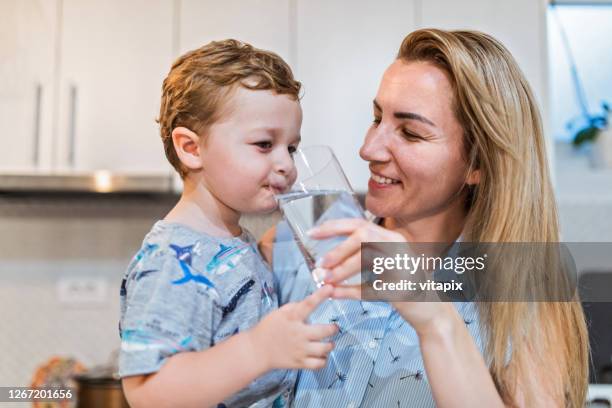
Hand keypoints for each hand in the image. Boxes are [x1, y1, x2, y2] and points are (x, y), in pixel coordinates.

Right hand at [248, 285, 337, 370]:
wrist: (256, 350)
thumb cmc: (268, 328)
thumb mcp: (279, 312)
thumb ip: (295, 307)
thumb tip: (311, 302)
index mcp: (292, 318)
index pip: (308, 304)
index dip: (320, 295)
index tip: (330, 287)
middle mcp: (298, 333)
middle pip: (325, 331)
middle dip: (333, 328)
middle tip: (334, 327)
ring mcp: (300, 350)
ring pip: (325, 348)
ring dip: (330, 344)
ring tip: (329, 342)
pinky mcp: (300, 363)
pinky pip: (319, 364)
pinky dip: (323, 360)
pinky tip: (321, 355)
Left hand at [309, 219, 454, 335]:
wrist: (431, 313)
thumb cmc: (402, 292)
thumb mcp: (374, 278)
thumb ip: (353, 271)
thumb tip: (323, 273)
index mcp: (390, 238)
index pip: (359, 224)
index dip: (334, 226)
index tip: (313, 233)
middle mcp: (398, 243)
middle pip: (363, 233)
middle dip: (338, 246)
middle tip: (321, 262)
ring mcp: (403, 261)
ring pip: (367, 255)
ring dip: (343, 267)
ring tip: (326, 279)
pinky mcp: (405, 282)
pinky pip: (374, 282)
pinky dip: (352, 289)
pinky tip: (337, 293)